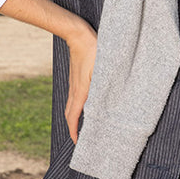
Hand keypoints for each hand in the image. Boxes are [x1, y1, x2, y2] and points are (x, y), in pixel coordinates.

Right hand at [65, 19, 97, 142]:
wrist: (78, 35)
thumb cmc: (93, 50)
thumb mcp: (102, 69)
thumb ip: (105, 85)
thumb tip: (110, 100)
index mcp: (80, 91)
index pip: (73, 117)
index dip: (74, 132)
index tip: (77, 143)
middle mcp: (74, 90)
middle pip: (69, 114)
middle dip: (72, 128)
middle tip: (80, 138)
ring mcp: (73, 84)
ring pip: (70, 105)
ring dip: (74, 118)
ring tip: (82, 125)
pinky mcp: (75, 78)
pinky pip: (73, 97)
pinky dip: (76, 107)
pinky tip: (85, 104)